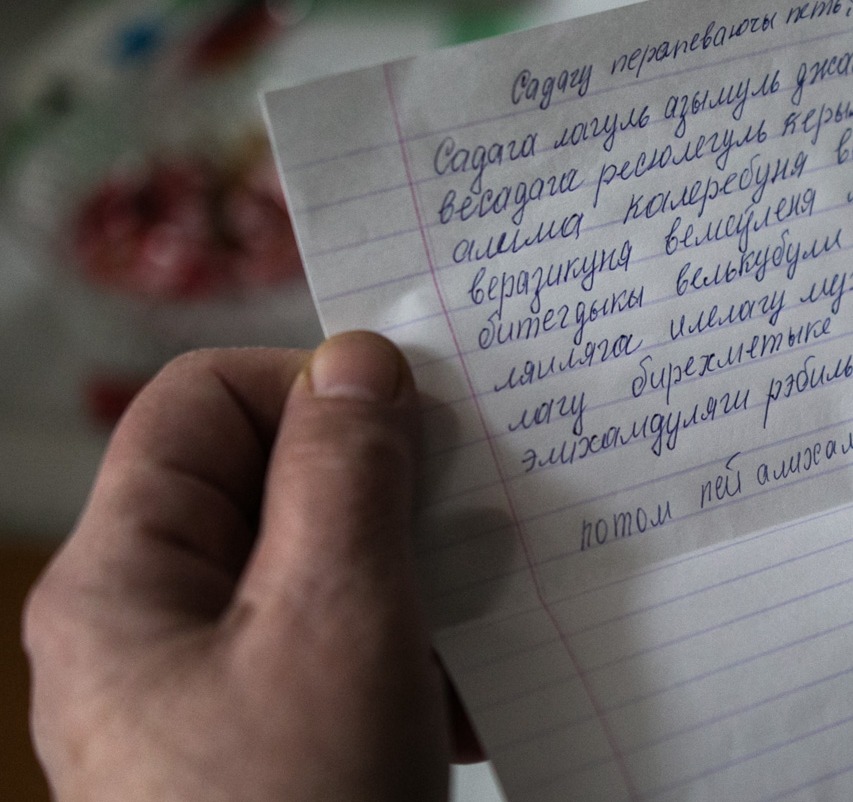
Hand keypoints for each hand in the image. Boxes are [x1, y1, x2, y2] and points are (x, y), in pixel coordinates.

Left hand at [24, 333, 457, 801]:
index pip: (204, 403)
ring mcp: (205, 690)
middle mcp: (150, 625)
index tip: (417, 420)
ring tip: (481, 610)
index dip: (309, 389)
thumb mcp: (334, 617)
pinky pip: (333, 652)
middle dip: (381, 492)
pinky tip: (465, 690)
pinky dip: (405, 653)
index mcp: (123, 578)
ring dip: (409, 578)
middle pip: (265, 486)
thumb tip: (356, 358)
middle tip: (471, 511)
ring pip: (315, 572)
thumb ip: (343, 472)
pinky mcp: (261, 741)